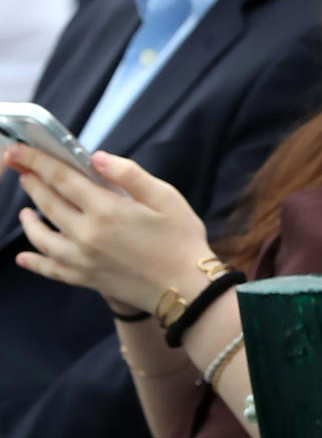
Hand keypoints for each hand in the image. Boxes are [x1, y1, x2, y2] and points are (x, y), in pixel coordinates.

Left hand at [8, 147, 212, 314]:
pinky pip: (50, 269)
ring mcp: (81, 258)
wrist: (187, 288)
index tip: (19, 149)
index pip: (62, 179)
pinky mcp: (84, 278)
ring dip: (30, 221)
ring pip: (42, 236)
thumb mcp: (166, 198)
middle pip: (48, 203)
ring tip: (26, 210)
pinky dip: (34, 262)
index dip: (38, 162)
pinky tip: (23, 257)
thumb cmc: (182, 239)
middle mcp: (85, 233)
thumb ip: (130, 175)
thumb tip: (97, 157)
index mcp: (105, 209)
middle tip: (19, 168)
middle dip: (31, 182)